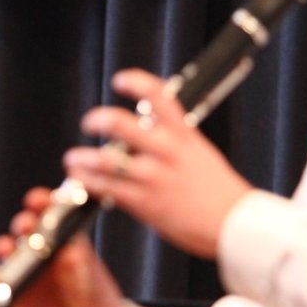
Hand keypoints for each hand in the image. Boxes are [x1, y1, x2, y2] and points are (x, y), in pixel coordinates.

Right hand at [0, 187, 127, 306]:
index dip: (43, 203)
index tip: (40, 200)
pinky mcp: (15, 293)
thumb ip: (79, 267)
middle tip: (26, 226)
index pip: (51, 213)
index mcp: (65, 238)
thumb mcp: (92, 282)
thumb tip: (67, 251)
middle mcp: (43, 250)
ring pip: (8, 251)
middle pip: (25, 228)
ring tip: (7, 249)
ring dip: (5, 246)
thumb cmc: (96, 302)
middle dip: (24, 223)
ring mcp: (27, 270)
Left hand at [65, 69, 251, 258]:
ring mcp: (154, 177)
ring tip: (72, 158)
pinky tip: (80, 181)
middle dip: (100, 120)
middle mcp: (167, 152)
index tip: (120, 80)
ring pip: (107, 160)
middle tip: (90, 122)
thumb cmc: (218, 193)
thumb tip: (147, 133)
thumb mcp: (200, 155)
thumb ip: (174, 142)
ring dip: (83, 158)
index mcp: (185, 135)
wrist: (234, 225)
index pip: (161, 97)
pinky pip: (108, 189)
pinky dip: (89, 184)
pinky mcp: (145, 203)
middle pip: (123, 125)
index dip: (137, 83)